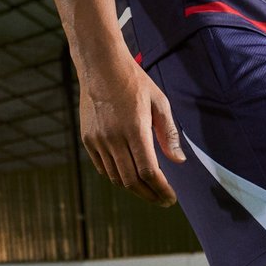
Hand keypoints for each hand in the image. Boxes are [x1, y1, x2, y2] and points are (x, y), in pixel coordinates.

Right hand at [78, 55, 184, 204]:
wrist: (100, 65)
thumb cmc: (134, 82)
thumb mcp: (159, 102)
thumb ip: (168, 134)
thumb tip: (178, 161)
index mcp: (134, 129)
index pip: (148, 171)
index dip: (161, 189)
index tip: (171, 197)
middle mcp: (113, 137)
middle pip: (132, 181)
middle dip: (150, 195)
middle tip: (162, 200)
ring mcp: (98, 140)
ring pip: (116, 178)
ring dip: (134, 188)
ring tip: (149, 190)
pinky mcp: (88, 139)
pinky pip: (103, 168)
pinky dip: (117, 177)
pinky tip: (129, 176)